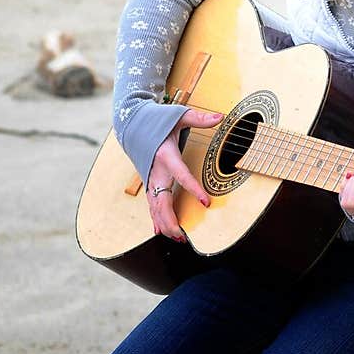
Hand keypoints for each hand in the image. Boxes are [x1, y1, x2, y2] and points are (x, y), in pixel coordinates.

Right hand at [146, 107, 222, 240]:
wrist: (132, 122)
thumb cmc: (157, 119)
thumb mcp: (178, 115)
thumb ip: (199, 118)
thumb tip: (221, 116)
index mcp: (165, 155)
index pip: (181, 175)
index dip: (193, 189)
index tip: (206, 202)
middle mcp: (156, 170)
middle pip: (162, 200)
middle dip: (170, 220)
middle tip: (182, 236)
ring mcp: (150, 178)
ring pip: (155, 206)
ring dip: (165, 223)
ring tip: (178, 239)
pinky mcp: (149, 182)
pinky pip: (151, 203)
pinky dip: (156, 218)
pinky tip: (160, 232)